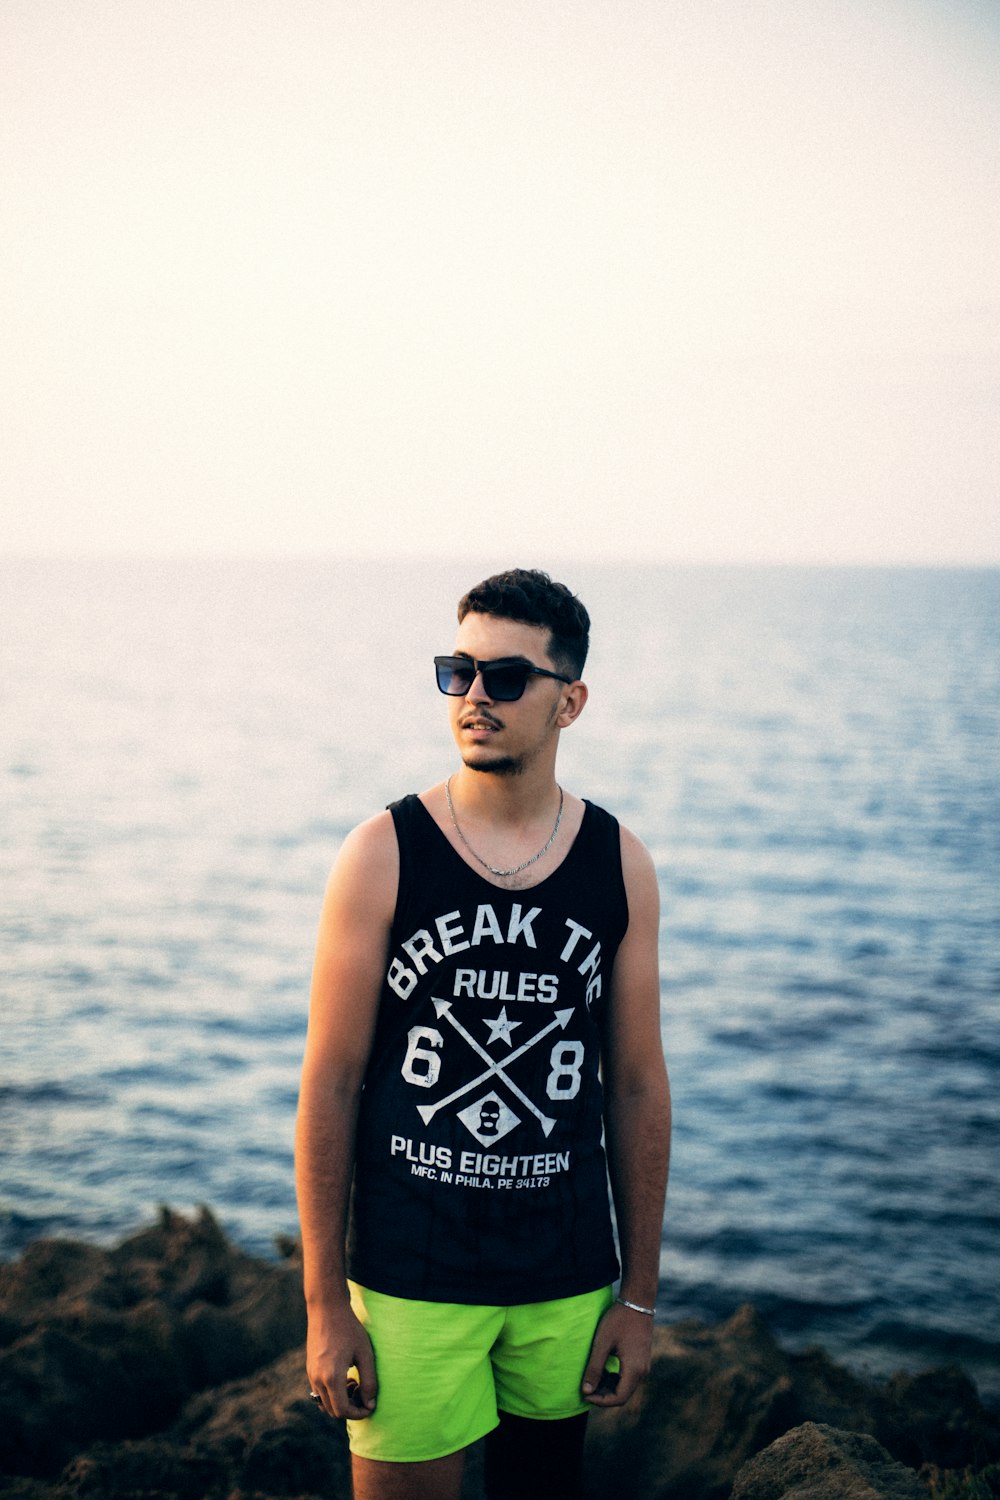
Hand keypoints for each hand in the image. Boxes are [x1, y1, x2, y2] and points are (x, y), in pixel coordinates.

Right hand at [306, 1303, 377, 1418]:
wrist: (326, 1308)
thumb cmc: (349, 1329)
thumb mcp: (365, 1354)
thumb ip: (369, 1382)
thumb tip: (370, 1405)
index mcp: (331, 1377)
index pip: (342, 1411)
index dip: (358, 1413)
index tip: (369, 1406)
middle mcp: (317, 1379)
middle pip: (332, 1411)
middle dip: (350, 1408)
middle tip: (363, 1392)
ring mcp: (311, 1374)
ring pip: (324, 1403)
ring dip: (340, 1401)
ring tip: (354, 1382)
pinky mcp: (309, 1369)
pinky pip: (319, 1392)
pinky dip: (332, 1393)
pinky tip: (344, 1376)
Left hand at [581, 1300, 652, 1407]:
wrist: (637, 1302)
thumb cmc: (619, 1320)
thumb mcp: (602, 1343)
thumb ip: (594, 1368)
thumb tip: (586, 1392)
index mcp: (634, 1370)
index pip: (618, 1398)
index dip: (601, 1401)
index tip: (585, 1395)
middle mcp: (642, 1372)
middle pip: (623, 1395)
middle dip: (604, 1395)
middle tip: (586, 1388)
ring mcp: (644, 1366)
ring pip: (626, 1387)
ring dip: (609, 1387)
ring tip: (592, 1378)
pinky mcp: (642, 1360)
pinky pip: (629, 1377)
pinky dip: (615, 1379)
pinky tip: (603, 1369)